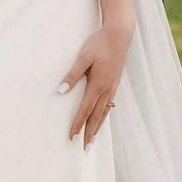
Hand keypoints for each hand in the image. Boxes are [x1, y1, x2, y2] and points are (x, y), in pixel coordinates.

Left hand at [59, 22, 133, 142]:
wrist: (120, 34)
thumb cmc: (99, 44)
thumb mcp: (83, 57)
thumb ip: (72, 74)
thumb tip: (61, 91)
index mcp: (98, 84)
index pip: (85, 110)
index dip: (78, 124)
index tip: (71, 136)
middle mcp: (107, 89)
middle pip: (97, 116)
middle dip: (89, 132)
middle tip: (84, 147)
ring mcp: (113, 87)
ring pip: (105, 112)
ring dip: (98, 126)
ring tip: (92, 139)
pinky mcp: (115, 82)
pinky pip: (109, 104)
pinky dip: (104, 115)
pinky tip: (102, 118)